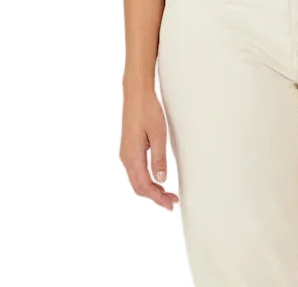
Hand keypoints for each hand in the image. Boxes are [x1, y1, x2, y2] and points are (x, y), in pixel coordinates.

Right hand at [120, 81, 179, 209]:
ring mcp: (125, 153)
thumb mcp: (158, 134)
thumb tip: (161, 180)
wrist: (136, 93)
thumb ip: (159, 159)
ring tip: (167, 193)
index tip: (170, 204)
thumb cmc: (148, 110)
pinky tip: (156, 180)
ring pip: (136, 180)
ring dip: (151, 189)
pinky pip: (136, 171)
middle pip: (138, 187)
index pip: (144, 186)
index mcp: (132, 156)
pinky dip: (146, 180)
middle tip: (172, 202)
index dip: (157, 198)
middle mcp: (126, 158)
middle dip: (155, 197)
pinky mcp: (128, 148)